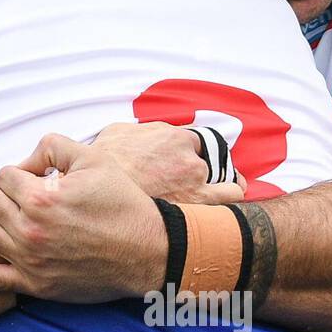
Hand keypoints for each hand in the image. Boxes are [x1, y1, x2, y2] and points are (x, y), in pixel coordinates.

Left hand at [0, 132, 172, 301]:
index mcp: (42, 198)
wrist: (148, 252)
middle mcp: (29, 230)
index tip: (34, 176)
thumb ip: (52, 146)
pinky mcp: (32, 285)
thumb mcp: (93, 159)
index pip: (4, 175)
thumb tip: (26, 160)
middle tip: (5, 190)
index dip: (16, 171)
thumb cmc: (122, 204)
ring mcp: (28, 260)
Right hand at [87, 122, 245, 203]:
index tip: (186, 160)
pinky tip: (227, 196)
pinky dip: (233, 191)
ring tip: (205, 192)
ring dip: (216, 180)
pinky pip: (232, 193)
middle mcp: (188, 155)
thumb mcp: (116, 133)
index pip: (194, 140)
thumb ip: (139, 131)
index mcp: (171, 136)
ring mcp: (196, 179)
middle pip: (207, 158)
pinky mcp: (199, 201)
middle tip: (187, 179)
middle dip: (200, 167)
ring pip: (223, 175)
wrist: (98, 194)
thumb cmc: (104, 164)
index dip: (190, 151)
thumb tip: (143, 132)